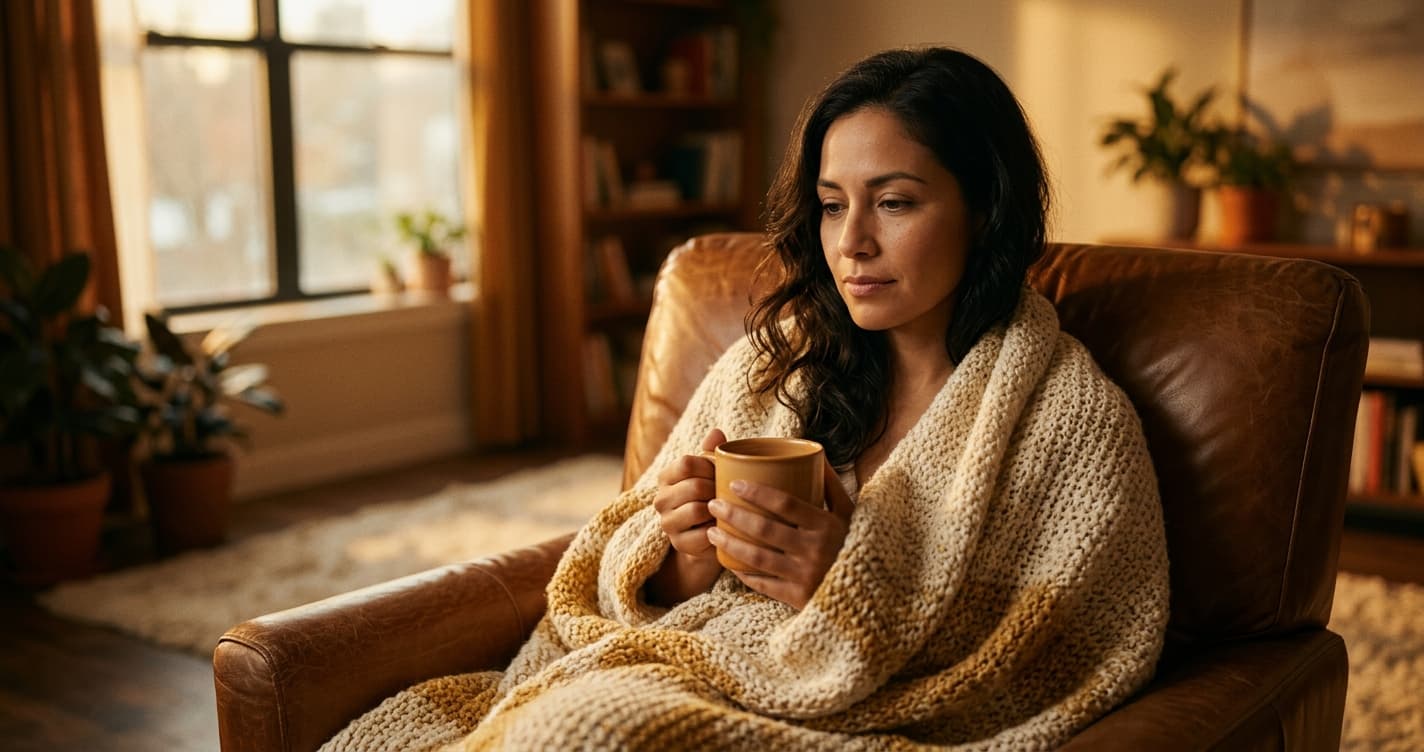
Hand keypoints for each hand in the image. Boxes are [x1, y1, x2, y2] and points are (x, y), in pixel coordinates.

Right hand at [646, 429, 726, 605]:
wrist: (709, 536)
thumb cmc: (711, 496)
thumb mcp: (711, 472)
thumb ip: (711, 452)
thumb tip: (716, 432)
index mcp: (666, 477)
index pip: (686, 463)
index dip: (709, 466)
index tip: (720, 473)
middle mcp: (660, 500)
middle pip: (694, 486)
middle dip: (716, 489)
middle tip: (727, 494)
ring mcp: (668, 524)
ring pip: (696, 510)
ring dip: (717, 510)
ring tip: (725, 509)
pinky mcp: (679, 544)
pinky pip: (703, 534)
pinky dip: (717, 530)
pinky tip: (723, 527)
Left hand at [706, 459, 854, 609]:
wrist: (869, 594)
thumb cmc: (855, 545)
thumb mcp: (850, 515)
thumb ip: (832, 486)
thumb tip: (817, 456)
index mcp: (826, 525)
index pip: (785, 503)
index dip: (757, 492)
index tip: (733, 483)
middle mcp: (814, 550)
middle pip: (764, 529)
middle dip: (733, 515)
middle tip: (714, 504)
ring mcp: (804, 576)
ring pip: (757, 557)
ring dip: (730, 544)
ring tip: (712, 532)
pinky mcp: (798, 598)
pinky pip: (763, 584)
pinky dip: (744, 573)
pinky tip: (729, 563)